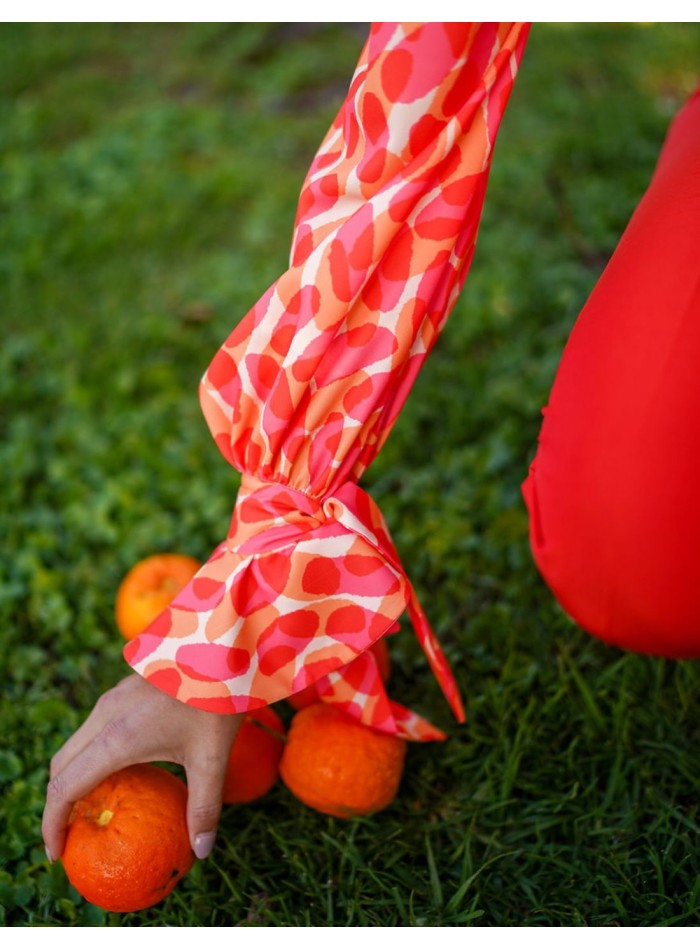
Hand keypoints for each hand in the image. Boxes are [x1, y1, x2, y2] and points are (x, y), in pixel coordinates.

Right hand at [42, 673, 241, 861]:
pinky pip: (93, 729)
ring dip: (74, 777)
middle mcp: (106, 716)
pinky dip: (90, 756)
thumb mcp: (213, 756)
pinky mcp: (123, 689)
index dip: (52, 824)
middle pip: (61, 766)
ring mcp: (112, 699)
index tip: (58, 853)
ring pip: (76, 744)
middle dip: (58, 804)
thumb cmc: (218, 697)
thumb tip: (202, 851)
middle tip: (72, 835)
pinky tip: (121, 769)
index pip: (65, 787)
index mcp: (118, 738)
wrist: (222, 640)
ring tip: (94, 807)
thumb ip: (205, 806)